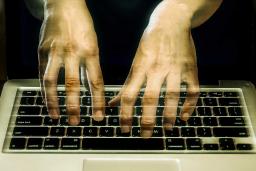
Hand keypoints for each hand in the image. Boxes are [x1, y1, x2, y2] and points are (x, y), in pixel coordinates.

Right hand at [38, 0, 104, 124]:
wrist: (63, 5)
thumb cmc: (82, 26)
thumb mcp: (93, 45)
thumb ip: (91, 67)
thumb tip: (92, 89)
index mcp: (90, 52)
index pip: (95, 82)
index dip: (97, 101)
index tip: (99, 116)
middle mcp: (72, 52)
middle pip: (73, 84)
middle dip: (74, 106)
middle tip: (76, 122)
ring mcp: (55, 51)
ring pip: (52, 81)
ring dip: (54, 101)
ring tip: (56, 117)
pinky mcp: (42, 50)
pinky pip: (41, 73)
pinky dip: (43, 90)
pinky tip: (46, 100)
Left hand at [109, 1, 198, 137]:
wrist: (172, 22)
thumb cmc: (150, 42)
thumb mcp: (136, 60)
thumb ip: (127, 83)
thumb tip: (113, 102)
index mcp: (141, 67)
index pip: (129, 94)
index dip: (125, 113)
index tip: (124, 128)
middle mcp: (157, 69)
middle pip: (150, 98)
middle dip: (146, 120)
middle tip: (144, 135)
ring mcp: (176, 69)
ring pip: (172, 96)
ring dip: (169, 115)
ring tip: (166, 128)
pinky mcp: (190, 69)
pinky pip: (193, 90)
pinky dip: (190, 105)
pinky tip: (185, 116)